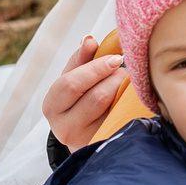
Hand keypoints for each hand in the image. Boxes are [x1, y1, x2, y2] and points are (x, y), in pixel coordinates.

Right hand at [43, 34, 129, 149]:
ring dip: (125, 91)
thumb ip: (81, 59)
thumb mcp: (74, 79)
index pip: (71, 83)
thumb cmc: (78, 101)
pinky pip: (124, 121)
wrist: (84, 137)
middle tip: (125, 71)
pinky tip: (133, 99)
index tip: (116, 58)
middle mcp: (65, 128)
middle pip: (96, 97)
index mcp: (52, 106)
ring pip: (113, 110)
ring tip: (128, 84)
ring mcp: (86, 141)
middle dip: (114, 79)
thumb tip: (89, 39)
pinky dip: (131, 107)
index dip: (96, 68)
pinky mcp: (105, 145)